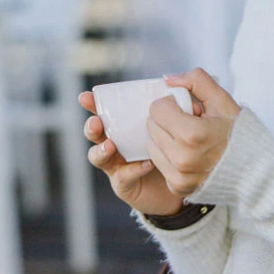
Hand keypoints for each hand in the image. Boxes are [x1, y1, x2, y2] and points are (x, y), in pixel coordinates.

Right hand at [79, 89, 202, 217]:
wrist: (186, 182)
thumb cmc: (178, 149)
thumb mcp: (177, 124)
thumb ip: (174, 108)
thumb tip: (175, 88)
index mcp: (125, 126)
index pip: (105, 111)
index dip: (94, 104)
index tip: (87, 96)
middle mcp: (116, 144)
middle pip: (95, 133)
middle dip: (91, 126)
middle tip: (96, 122)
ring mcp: (117, 165)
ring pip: (98, 157)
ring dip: (101, 150)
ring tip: (110, 145)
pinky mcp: (125, 185)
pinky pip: (122, 178)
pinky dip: (131, 170)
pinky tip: (146, 164)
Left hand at [146, 69, 240, 202]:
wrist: (255, 169)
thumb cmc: (239, 133)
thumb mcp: (223, 100)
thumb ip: (196, 80)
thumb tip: (168, 79)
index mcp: (192, 134)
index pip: (157, 109)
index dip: (173, 104)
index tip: (192, 111)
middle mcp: (182, 158)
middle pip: (152, 126)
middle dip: (168, 120)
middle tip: (193, 125)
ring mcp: (179, 176)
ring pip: (152, 145)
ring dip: (166, 138)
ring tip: (191, 141)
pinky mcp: (177, 187)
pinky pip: (159, 163)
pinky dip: (169, 156)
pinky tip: (189, 155)